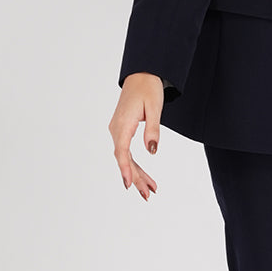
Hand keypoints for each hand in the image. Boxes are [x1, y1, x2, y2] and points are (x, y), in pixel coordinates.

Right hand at [109, 73, 164, 200]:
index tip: (129, 184)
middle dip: (136, 178)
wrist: (141, 75)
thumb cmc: (148, 89)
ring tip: (150, 190)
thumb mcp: (154, 109)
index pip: (122, 151)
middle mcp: (116, 130)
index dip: (126, 169)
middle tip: (148, 195)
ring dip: (137, 174)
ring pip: (125, 158)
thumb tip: (152, 151)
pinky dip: (135, 165)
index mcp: (123, 124)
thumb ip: (153, 130)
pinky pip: (126, 152)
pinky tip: (143, 176)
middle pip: (124, 159)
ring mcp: (118, 131)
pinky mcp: (122, 131)